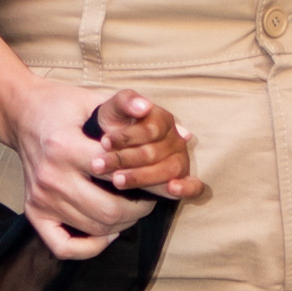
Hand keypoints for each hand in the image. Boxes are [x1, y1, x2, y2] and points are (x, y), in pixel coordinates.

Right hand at [3, 79, 182, 259]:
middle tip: (148, 198)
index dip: (146, 180)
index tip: (157, 178)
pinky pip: (64, 247)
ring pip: (94, 228)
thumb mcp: (94, 97)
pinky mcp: (33, 212)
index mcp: (64, 147)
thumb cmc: (62, 106)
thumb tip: (168, 122)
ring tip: (131, 208)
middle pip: (108, 211)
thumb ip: (128, 105)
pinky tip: (105, 231)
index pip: (116, 175)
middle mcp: (50, 176)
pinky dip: (90, 247)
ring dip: (121, 224)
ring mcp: (40, 198)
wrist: (20, 113)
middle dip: (138, 209)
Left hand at [88, 89, 203, 199]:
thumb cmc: (116, 125)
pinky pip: (194, 186)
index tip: (104, 142)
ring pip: (169, 170)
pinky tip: (171, 189)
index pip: (151, 130)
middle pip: (153, 152)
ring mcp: (181, 160)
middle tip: (98, 165)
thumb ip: (125, 101)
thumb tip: (144, 106)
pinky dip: (186, 188)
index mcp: (163, 119)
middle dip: (123, 159)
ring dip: (141, 177)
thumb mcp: (114, 110)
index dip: (127, 137)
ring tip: (116, 181)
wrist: (115, 145)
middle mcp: (176, 139)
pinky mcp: (183, 179)